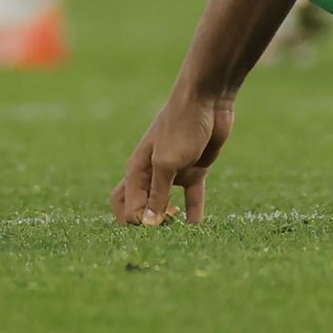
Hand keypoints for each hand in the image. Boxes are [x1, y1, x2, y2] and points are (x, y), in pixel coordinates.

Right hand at [112, 90, 234, 225]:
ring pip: (165, 203)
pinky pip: (192, 196)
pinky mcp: (194, 169)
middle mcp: (152, 172)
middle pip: (140, 205)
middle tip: (164, 230)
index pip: (125, 204)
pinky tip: (196, 226)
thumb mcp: (166, 162)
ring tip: (179, 233)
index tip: (155, 224)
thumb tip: (147, 223)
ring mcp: (174, 171)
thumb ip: (157, 193)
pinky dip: (193, 212)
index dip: (136, 219)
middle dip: (147, 222)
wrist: (207, 99)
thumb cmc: (181, 126)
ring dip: (169, 220)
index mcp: (138, 169)